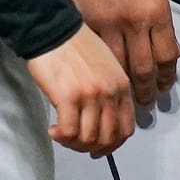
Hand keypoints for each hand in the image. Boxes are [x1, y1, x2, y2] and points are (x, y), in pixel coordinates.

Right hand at [27, 26, 136, 155]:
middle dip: (91, 148)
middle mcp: (110, 93)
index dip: (112, 145)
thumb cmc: (75, 47)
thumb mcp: (105, 67)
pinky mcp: (69, 98)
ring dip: (73, 143)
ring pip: (89, 138)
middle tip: (75, 144)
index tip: (97, 149)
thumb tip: (102, 123)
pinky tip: (52, 130)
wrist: (53, 30)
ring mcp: (91, 96)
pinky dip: (61, 137)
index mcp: (122, 85)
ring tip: (61, 135)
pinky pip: (69, 132)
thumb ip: (109, 92)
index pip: (126, 128)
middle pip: (108, 137)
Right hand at [65, 0, 177, 107]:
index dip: (167, 77)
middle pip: (143, 69)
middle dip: (147, 90)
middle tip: (147, 103)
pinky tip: (108, 81)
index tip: (165, 87)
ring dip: (125, 87)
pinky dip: (105, 71)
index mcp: (156, 13)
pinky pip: (99, 56)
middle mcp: (135, 23)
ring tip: (128, 100)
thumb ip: (163, 24)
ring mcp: (108, 26)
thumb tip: (171, 54)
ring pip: (119, 68)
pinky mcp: (87, 26)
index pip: (166, 56)